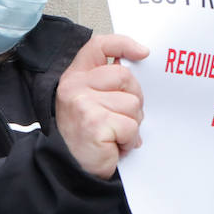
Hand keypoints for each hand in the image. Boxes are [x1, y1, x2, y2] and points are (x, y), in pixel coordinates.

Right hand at [56, 34, 148, 178]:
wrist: (70, 169)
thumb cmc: (87, 136)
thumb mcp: (93, 103)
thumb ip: (108, 85)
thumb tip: (137, 67)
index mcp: (76, 76)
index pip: (99, 46)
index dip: (123, 44)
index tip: (143, 53)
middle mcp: (75, 86)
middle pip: (125, 77)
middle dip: (134, 99)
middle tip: (123, 119)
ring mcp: (83, 103)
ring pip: (132, 104)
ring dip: (131, 124)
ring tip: (115, 136)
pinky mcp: (94, 122)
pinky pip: (130, 126)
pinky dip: (128, 140)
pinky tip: (114, 146)